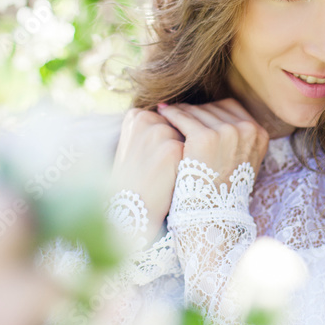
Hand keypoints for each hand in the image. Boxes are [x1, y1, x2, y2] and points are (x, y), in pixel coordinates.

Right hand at [109, 107, 184, 236]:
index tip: (165, 154)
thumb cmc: (134, 179)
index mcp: (136, 115)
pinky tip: (186, 175)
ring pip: (189, 136)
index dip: (170, 138)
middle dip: (182, 142)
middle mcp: (147, 119)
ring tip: (179, 171)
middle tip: (175, 164)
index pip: (167, 118)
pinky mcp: (173, 148)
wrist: (130, 208)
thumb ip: (154, 128)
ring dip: (191, 151)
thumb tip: (184, 120)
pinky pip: (194, 150)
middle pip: (179, 125)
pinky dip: (194, 162)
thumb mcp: (136, 145)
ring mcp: (160, 132)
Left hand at [155, 98, 269, 187]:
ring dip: (182, 110)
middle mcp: (247, 129)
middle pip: (214, 109)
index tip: (197, 110)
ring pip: (198, 111)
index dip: (212, 110)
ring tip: (168, 111)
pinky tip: (163, 114)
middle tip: (178, 108)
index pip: (231, 109)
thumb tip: (223, 118)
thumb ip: (238, 139)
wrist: (213, 215)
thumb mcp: (242, 162)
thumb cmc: (224, 191)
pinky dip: (171, 114)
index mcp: (259, 134)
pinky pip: (183, 118)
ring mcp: (227, 132)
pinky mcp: (205, 138)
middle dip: (195, 109)